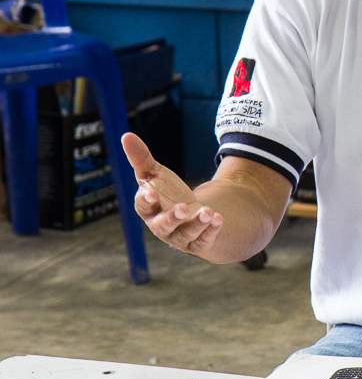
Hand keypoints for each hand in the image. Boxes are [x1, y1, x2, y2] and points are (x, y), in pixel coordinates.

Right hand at [122, 132, 223, 253]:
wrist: (190, 213)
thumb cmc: (166, 193)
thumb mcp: (155, 174)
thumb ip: (141, 158)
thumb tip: (126, 135)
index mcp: (148, 209)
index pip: (143, 207)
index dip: (146, 200)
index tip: (151, 192)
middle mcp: (161, 226)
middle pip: (163, 225)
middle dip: (172, 217)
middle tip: (183, 208)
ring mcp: (179, 237)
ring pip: (186, 234)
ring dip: (197, 224)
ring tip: (209, 211)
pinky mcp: (197, 243)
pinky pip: (204, 240)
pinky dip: (211, 230)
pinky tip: (219, 219)